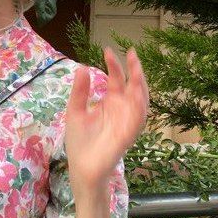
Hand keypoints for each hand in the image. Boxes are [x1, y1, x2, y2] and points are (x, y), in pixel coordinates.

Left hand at [64, 46, 149, 191]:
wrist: (82, 167)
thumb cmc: (80, 141)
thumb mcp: (76, 110)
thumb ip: (80, 91)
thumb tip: (82, 67)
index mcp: (110, 101)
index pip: (116, 79)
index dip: (114, 65)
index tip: (107, 51)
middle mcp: (122, 108)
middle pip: (133, 85)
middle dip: (134, 69)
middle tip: (131, 53)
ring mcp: (127, 120)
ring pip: (141, 99)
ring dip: (141, 84)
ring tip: (137, 69)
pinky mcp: (129, 133)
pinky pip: (139, 118)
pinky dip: (140, 106)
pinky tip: (137, 93)